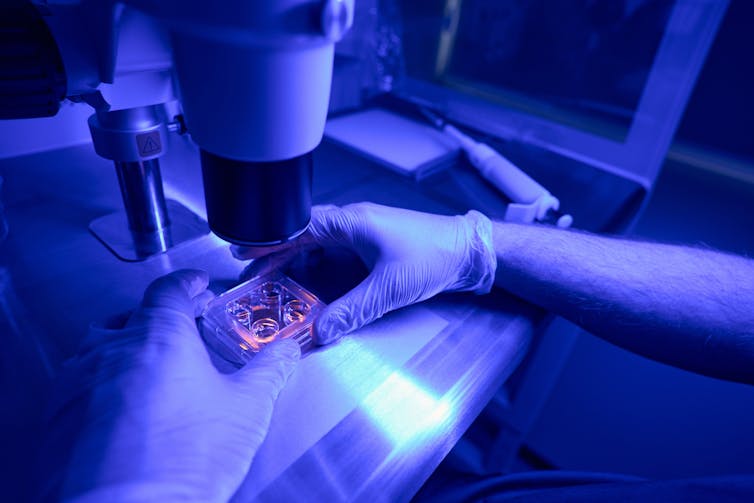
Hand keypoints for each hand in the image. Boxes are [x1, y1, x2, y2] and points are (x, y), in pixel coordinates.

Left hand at [40, 269, 299, 501]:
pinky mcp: (57, 416)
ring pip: (99, 346)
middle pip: (133, 314)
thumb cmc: (183, 460)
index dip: (188, 282)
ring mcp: (78, 381)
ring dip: (124, 346)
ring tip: (147, 363)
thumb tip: (286, 352)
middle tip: (183, 327)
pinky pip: (78, 382)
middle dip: (160, 316)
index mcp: (160, 337)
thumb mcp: (246, 409)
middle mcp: (112, 349)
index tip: (197, 284)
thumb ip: (269, 370)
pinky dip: (100, 381)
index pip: (170, 289)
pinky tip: (119, 404)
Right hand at [234, 202, 495, 344]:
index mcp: (351, 221)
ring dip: (298, 269)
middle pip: (303, 239)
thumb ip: (353, 310)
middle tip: (252, 278)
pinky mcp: (372, 252)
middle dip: (277, 258)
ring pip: (318, 252)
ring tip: (277, 290)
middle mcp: (352, 225)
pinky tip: (312, 294)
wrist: (470, 253)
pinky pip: (336, 263)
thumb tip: (320, 331)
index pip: (298, 226)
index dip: (269, 240)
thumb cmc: (434, 255)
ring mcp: (362, 238)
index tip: (244, 252)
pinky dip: (320, 277)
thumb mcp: (389, 287)